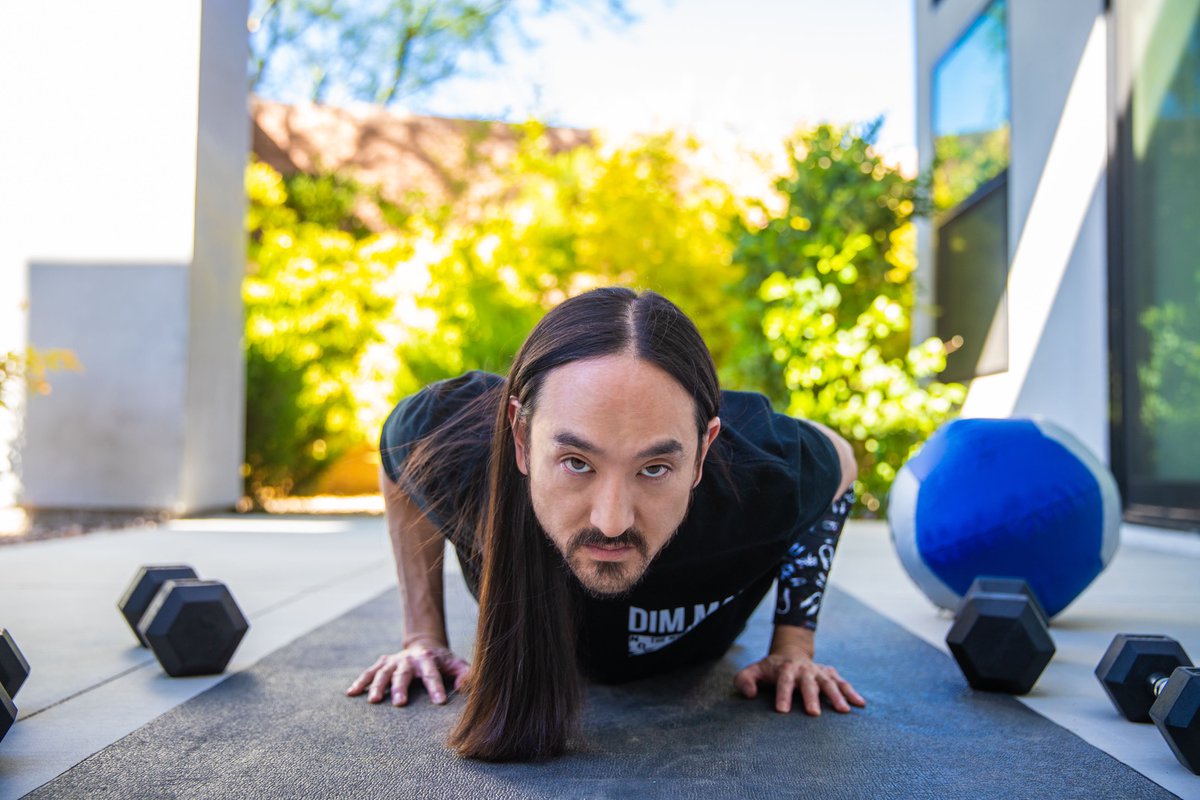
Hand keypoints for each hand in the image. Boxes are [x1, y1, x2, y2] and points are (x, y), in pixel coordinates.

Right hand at [345, 638, 470, 706]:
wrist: (425, 645)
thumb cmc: (442, 662)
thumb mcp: (456, 664)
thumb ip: (464, 674)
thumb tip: (464, 688)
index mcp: (428, 660)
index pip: (432, 674)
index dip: (436, 687)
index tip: (439, 702)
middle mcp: (408, 659)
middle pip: (404, 673)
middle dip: (401, 687)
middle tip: (400, 703)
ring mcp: (393, 661)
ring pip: (383, 672)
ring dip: (377, 685)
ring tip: (373, 700)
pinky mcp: (382, 664)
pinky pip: (369, 673)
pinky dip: (359, 682)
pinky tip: (350, 693)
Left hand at [734, 652, 865, 714]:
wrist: (790, 653)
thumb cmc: (769, 669)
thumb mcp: (752, 671)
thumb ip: (744, 680)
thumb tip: (750, 694)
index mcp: (784, 668)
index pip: (783, 681)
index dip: (782, 695)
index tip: (782, 711)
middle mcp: (804, 669)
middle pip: (808, 682)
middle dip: (811, 697)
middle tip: (814, 714)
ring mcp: (818, 671)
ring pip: (829, 682)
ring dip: (836, 695)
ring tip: (843, 711)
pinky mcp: (829, 674)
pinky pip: (843, 682)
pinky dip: (851, 692)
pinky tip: (861, 704)